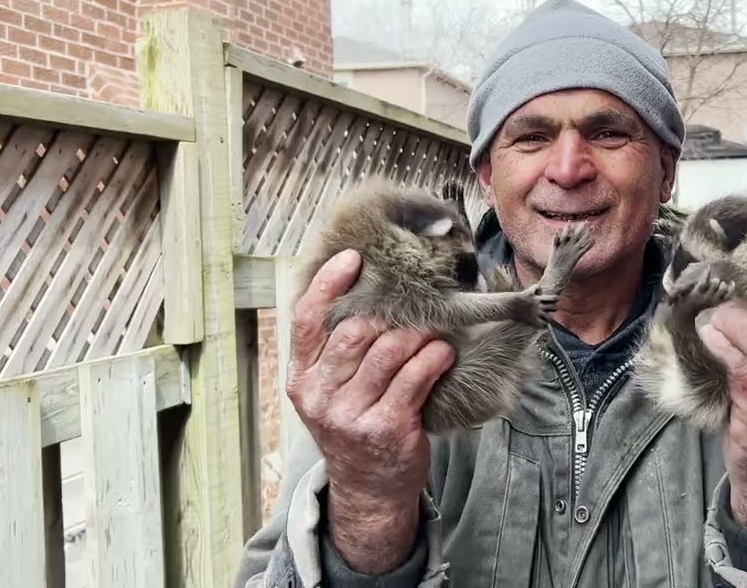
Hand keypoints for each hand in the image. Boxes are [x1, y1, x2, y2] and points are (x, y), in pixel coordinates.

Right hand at [286, 249, 455, 572]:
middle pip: (355, 330)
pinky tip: (444, 354)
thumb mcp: (331, 391)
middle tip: (418, 307)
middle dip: (391, 313)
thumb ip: (336, 350)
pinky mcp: (386, 426)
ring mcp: (350, 413)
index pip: (305, 320)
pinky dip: (435, 357)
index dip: (327, 283)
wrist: (369, 490)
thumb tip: (363, 291)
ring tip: (435, 331)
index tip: (353, 257)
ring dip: (419, 333)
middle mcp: (320, 395)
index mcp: (301, 379)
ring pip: (389, 348)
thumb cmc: (356, 426)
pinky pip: (415, 375)